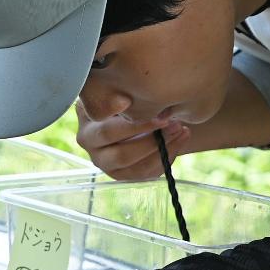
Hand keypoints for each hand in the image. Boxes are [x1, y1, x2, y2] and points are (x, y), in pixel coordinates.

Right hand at [74, 103, 190, 180]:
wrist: (126, 112)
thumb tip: (125, 102)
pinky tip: (181, 138)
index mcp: (88, 134)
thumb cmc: (118, 99)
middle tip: (172, 122)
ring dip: (163, 149)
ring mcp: (111, 168)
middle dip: (152, 140)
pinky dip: (168, 156)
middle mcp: (96, 155)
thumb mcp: (111, 93)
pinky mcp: (128, 175)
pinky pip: (149, 173)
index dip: (134, 126)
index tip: (156, 114)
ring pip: (139, 168)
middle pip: (124, 155)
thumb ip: (115, 97)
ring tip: (181, 129)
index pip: (109, 133)